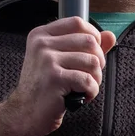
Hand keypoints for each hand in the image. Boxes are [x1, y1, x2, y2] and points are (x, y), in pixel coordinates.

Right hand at [7, 17, 115, 135]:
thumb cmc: (43, 86)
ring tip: (85, 86)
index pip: (77, 22)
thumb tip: (110, 35)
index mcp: (41, 35)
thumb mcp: (59, 60)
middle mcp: (42, 44)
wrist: (24, 113)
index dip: (93, 35)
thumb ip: (84, 46)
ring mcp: (47, 60)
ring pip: (92, 61)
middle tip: (90, 74)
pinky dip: (91, 91)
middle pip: (89, 41)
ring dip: (96, 78)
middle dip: (98, 60)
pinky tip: (83, 96)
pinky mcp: (55, 78)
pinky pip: (88, 80)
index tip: (93, 51)